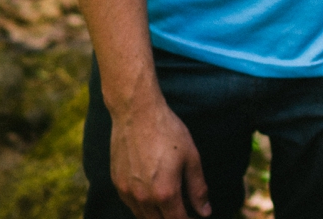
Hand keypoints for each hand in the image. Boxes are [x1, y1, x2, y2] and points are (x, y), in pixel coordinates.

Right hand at [111, 97, 209, 218]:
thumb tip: (205, 212)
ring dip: (156, 216)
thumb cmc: (168, 131)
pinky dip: (142, 207)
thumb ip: (198, 188)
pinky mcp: (117, 183)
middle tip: (183, 212)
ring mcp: (127, 192)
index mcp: (165, 192)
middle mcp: (143, 197)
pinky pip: (130, 205)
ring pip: (142, 217)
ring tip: (169, 207)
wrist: (136, 113)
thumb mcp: (191, 157)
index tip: (195, 217)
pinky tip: (152, 198)